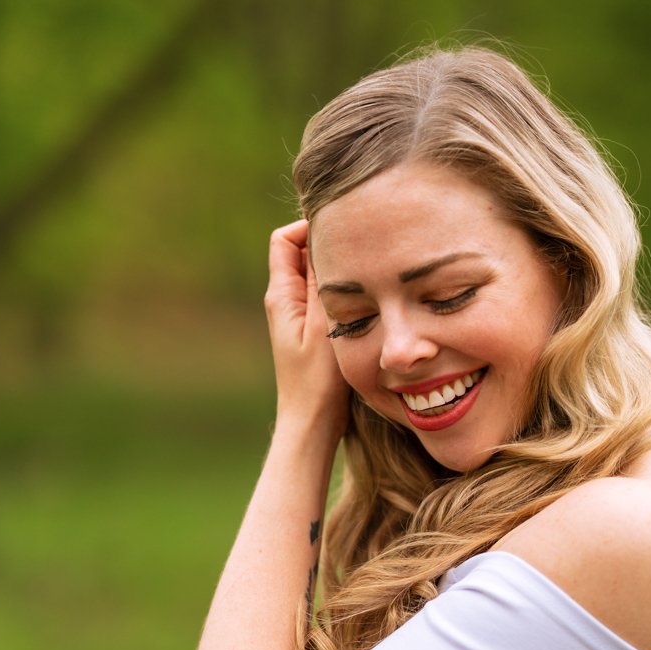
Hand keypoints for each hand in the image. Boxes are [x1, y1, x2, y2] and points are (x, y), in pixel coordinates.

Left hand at [264, 219, 350, 438]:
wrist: (311, 424)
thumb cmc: (317, 382)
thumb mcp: (324, 326)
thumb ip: (323, 282)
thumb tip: (326, 236)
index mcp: (281, 295)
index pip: (286, 238)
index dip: (310, 225)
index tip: (343, 231)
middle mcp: (286, 300)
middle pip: (303, 252)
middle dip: (331, 244)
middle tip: (364, 246)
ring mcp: (298, 315)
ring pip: (318, 274)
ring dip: (341, 269)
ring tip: (369, 270)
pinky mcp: (312, 330)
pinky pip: (327, 296)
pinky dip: (345, 291)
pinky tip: (367, 299)